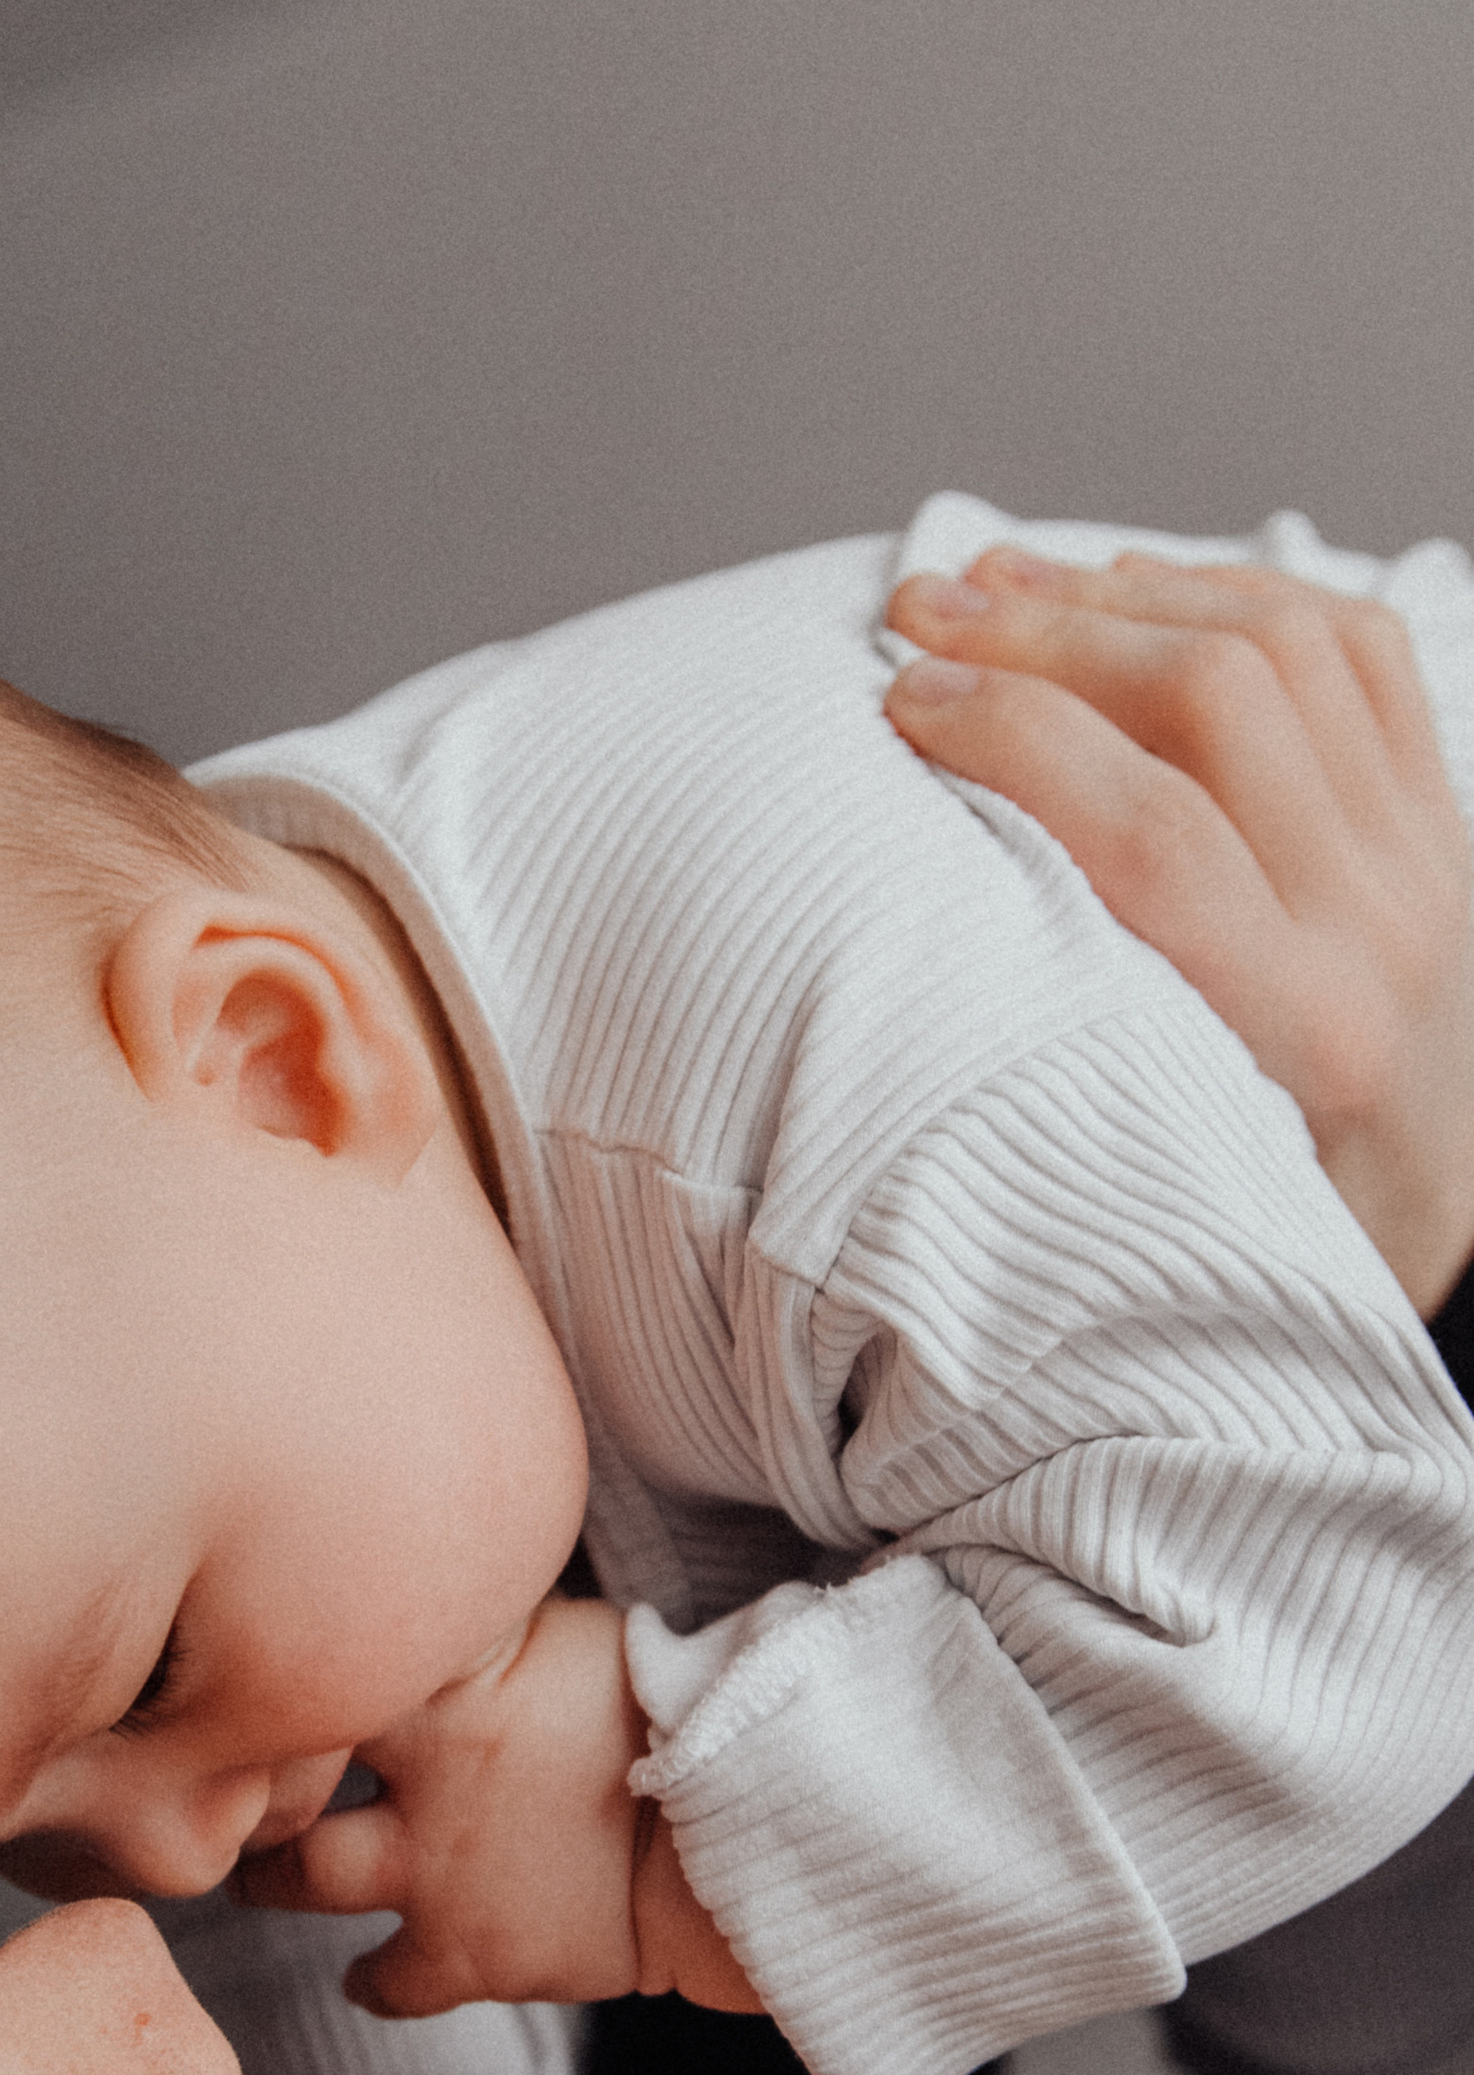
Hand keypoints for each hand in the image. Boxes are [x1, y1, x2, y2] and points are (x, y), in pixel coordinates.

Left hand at [233, 1595, 763, 2017]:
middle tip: (228, 1777)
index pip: (313, 1665)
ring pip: (299, 1879)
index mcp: (442, 1689)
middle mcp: (417, 1779)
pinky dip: (370, 1983)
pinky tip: (364, 1978)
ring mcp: (434, 1872)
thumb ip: (481, 1632)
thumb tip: (422, 1591)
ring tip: (258, 1877)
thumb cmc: (675, 1712)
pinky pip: (386, 1982)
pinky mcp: (469, 1956)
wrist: (738, 1830)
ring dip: (270, 1879)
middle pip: (278, 1774)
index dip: (273, 1672)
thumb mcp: (570, 1634)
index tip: (248, 1670)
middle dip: (246, 1776)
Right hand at [884, 545, 1473, 1317]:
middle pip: (1214, 699)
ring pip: (1284, 641)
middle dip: (1047, 636)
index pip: (1153, 837)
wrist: (1460, 1227)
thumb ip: (1083, 1112)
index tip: (903, 709)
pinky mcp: (1439, 813)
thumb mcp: (1191, 1210)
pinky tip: (1135, 588)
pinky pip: (1354, 647)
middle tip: (919, 618)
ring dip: (1126, 592)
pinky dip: (1233, 589)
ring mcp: (1424, 853)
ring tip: (1000, 584)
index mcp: (1310, 1032)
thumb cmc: (1304, 1243)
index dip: (1015, 743)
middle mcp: (1381, 922)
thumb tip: (910, 997)